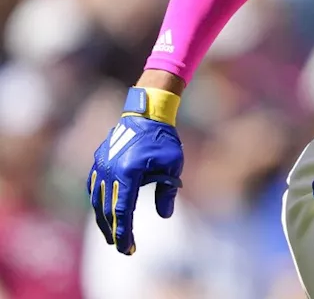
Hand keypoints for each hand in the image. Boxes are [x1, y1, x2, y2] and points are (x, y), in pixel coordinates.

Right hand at [87, 88, 183, 253]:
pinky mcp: (98, 161)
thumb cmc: (163, 139)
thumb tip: (165, 216)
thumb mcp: (172, 166)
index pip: (123, 210)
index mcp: (128, 173)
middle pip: (107, 210)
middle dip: (114, 231)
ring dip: (104, 220)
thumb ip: (167, 192)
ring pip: (97, 200)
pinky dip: (98, 202)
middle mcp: (109, 171)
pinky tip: (103, 212)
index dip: (125, 232)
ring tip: (112, 235)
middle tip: (122, 248)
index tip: (129, 248)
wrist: (146, 114)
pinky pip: (94, 187)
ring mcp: (101, 166)